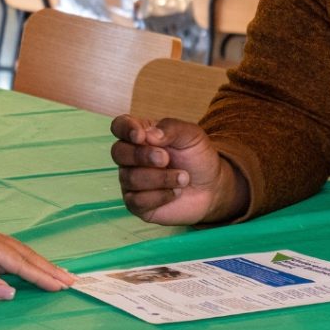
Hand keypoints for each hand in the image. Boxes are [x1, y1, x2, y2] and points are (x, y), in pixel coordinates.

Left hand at [0, 215, 73, 299]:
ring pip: (12, 256)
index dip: (40, 273)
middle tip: (69, 280)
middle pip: (22, 253)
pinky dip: (16, 268)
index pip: (18, 259)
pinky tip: (22, 275)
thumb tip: (10, 292)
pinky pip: (0, 260)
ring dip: (33, 267)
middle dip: (45, 268)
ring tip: (54, 277)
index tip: (61, 284)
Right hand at [109, 115, 248, 225]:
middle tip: (166, 159)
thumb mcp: (191, 135)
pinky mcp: (136, 204)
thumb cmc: (197, 157)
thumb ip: (171, 128)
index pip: (120, 126)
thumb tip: (149, 134)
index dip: (125, 129)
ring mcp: (131, 181)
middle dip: (142, 156)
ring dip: (160, 178)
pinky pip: (136, 201)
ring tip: (183, 178)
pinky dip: (159, 196)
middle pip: (118, 152)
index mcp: (141, 135)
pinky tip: (175, 192)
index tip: (140, 136)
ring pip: (130, 178)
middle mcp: (130, 157)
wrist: (211, 187)